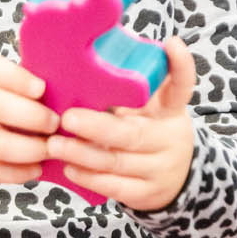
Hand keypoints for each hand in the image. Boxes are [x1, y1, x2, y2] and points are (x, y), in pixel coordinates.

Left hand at [45, 37, 195, 211]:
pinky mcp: (147, 193)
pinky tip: (69, 168)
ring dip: (83, 154)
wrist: (176, 176)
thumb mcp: (151, 107)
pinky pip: (115, 187)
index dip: (181, 65)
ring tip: (54, 145)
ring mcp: (160, 168)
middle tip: (67, 118)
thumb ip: (129, 88)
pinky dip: (90, 178)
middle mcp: (169, 138)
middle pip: (132, 134)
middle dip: (97, 127)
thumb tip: (83, 58)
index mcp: (170, 109)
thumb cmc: (149, 129)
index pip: (182, 85)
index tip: (171, 43)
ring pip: (118, 162)